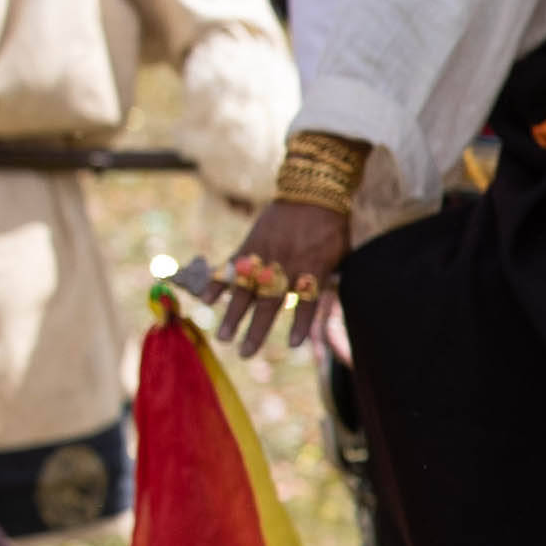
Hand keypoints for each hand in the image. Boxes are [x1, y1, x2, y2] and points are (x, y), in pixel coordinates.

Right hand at [213, 200, 348, 355]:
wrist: (312, 190)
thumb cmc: (330, 228)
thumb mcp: (339, 255)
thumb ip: (328, 281)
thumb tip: (326, 310)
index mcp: (313, 267)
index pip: (307, 302)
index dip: (301, 323)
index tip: (294, 345)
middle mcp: (287, 264)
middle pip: (270, 302)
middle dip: (257, 330)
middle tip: (245, 354)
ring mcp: (266, 254)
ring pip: (247, 289)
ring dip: (234, 315)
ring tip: (223, 337)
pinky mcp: (251, 244)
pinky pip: (232, 266)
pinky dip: (219, 283)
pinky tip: (207, 301)